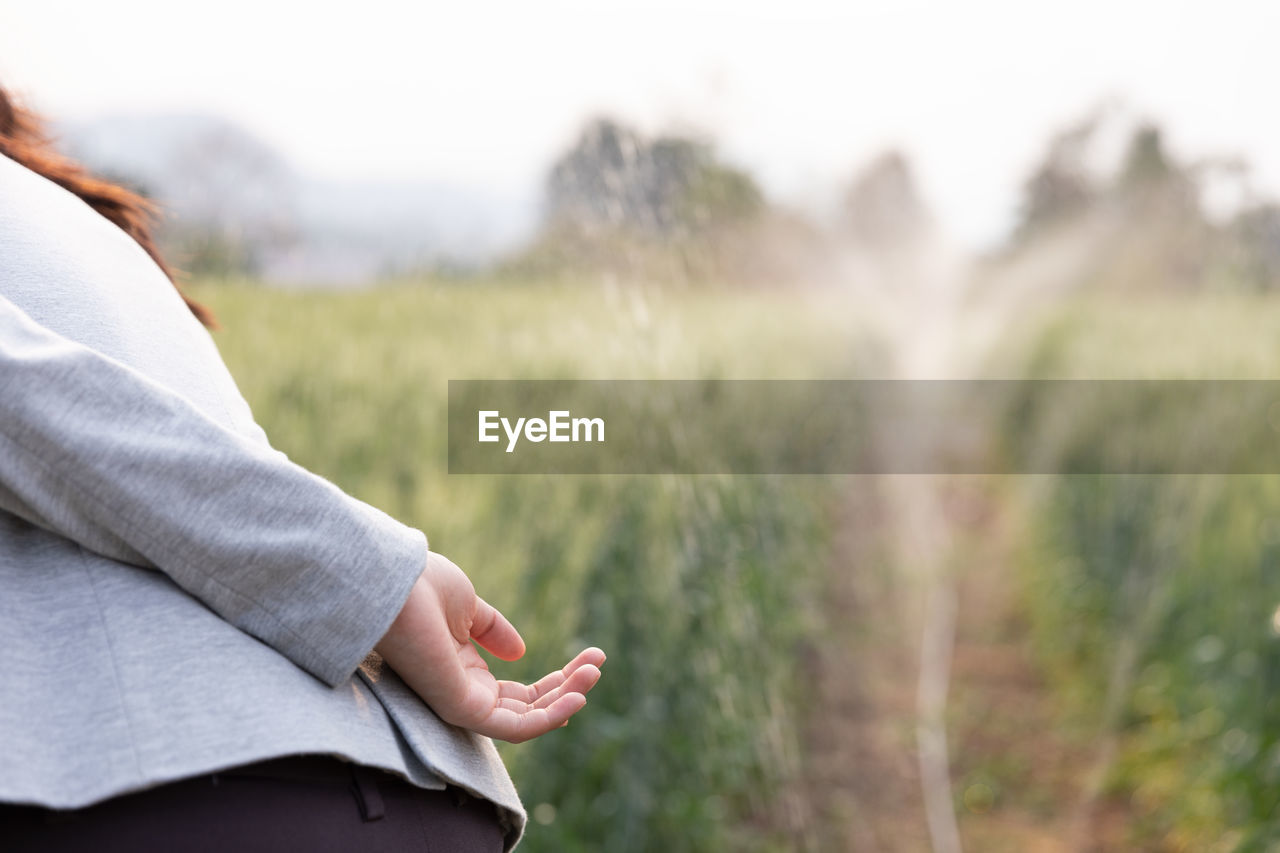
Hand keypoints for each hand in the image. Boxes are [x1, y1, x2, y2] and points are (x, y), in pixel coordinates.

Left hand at [374, 551, 603, 742]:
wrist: (393, 584)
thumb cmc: (421, 588)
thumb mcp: (469, 605)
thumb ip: (493, 629)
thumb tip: (521, 652)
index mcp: (465, 670)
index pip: (520, 692)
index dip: (558, 679)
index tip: (591, 658)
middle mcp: (465, 692)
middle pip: (528, 707)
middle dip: (567, 688)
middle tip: (598, 665)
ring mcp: (463, 702)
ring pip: (525, 720)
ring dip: (564, 701)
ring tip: (593, 676)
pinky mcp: (461, 708)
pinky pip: (513, 727)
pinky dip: (547, 718)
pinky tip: (576, 698)